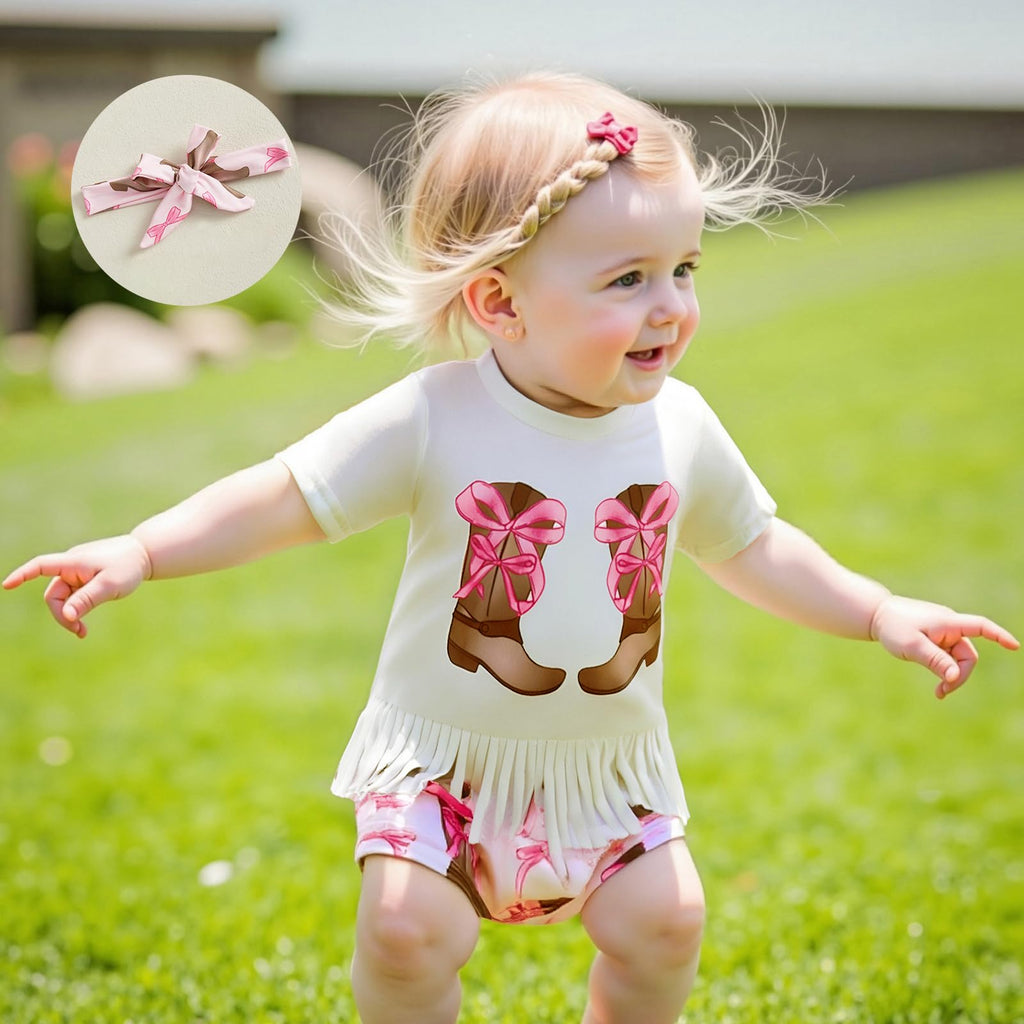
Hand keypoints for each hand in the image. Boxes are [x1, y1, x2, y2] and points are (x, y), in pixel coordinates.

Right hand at [3, 534, 152, 638]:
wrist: (145, 555)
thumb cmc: (128, 566)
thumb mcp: (109, 586)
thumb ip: (87, 600)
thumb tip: (66, 616)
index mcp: (73, 562)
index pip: (41, 565)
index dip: (23, 575)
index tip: (7, 585)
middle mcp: (71, 566)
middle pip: (54, 595)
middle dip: (62, 614)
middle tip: (79, 631)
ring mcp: (77, 572)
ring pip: (64, 599)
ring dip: (70, 615)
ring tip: (82, 632)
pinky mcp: (85, 578)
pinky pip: (74, 597)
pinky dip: (77, 610)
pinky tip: (82, 626)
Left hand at [869, 595, 1018, 698]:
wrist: (875, 616)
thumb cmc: (893, 627)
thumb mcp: (912, 647)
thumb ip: (935, 661)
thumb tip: (955, 677)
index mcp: (948, 623)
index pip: (980, 626)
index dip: (999, 636)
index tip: (1015, 646)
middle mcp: (949, 626)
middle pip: (968, 655)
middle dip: (960, 675)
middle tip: (942, 692)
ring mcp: (943, 633)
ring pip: (958, 659)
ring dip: (951, 675)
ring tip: (939, 693)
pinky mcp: (936, 639)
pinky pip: (948, 657)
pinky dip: (944, 670)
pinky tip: (939, 686)